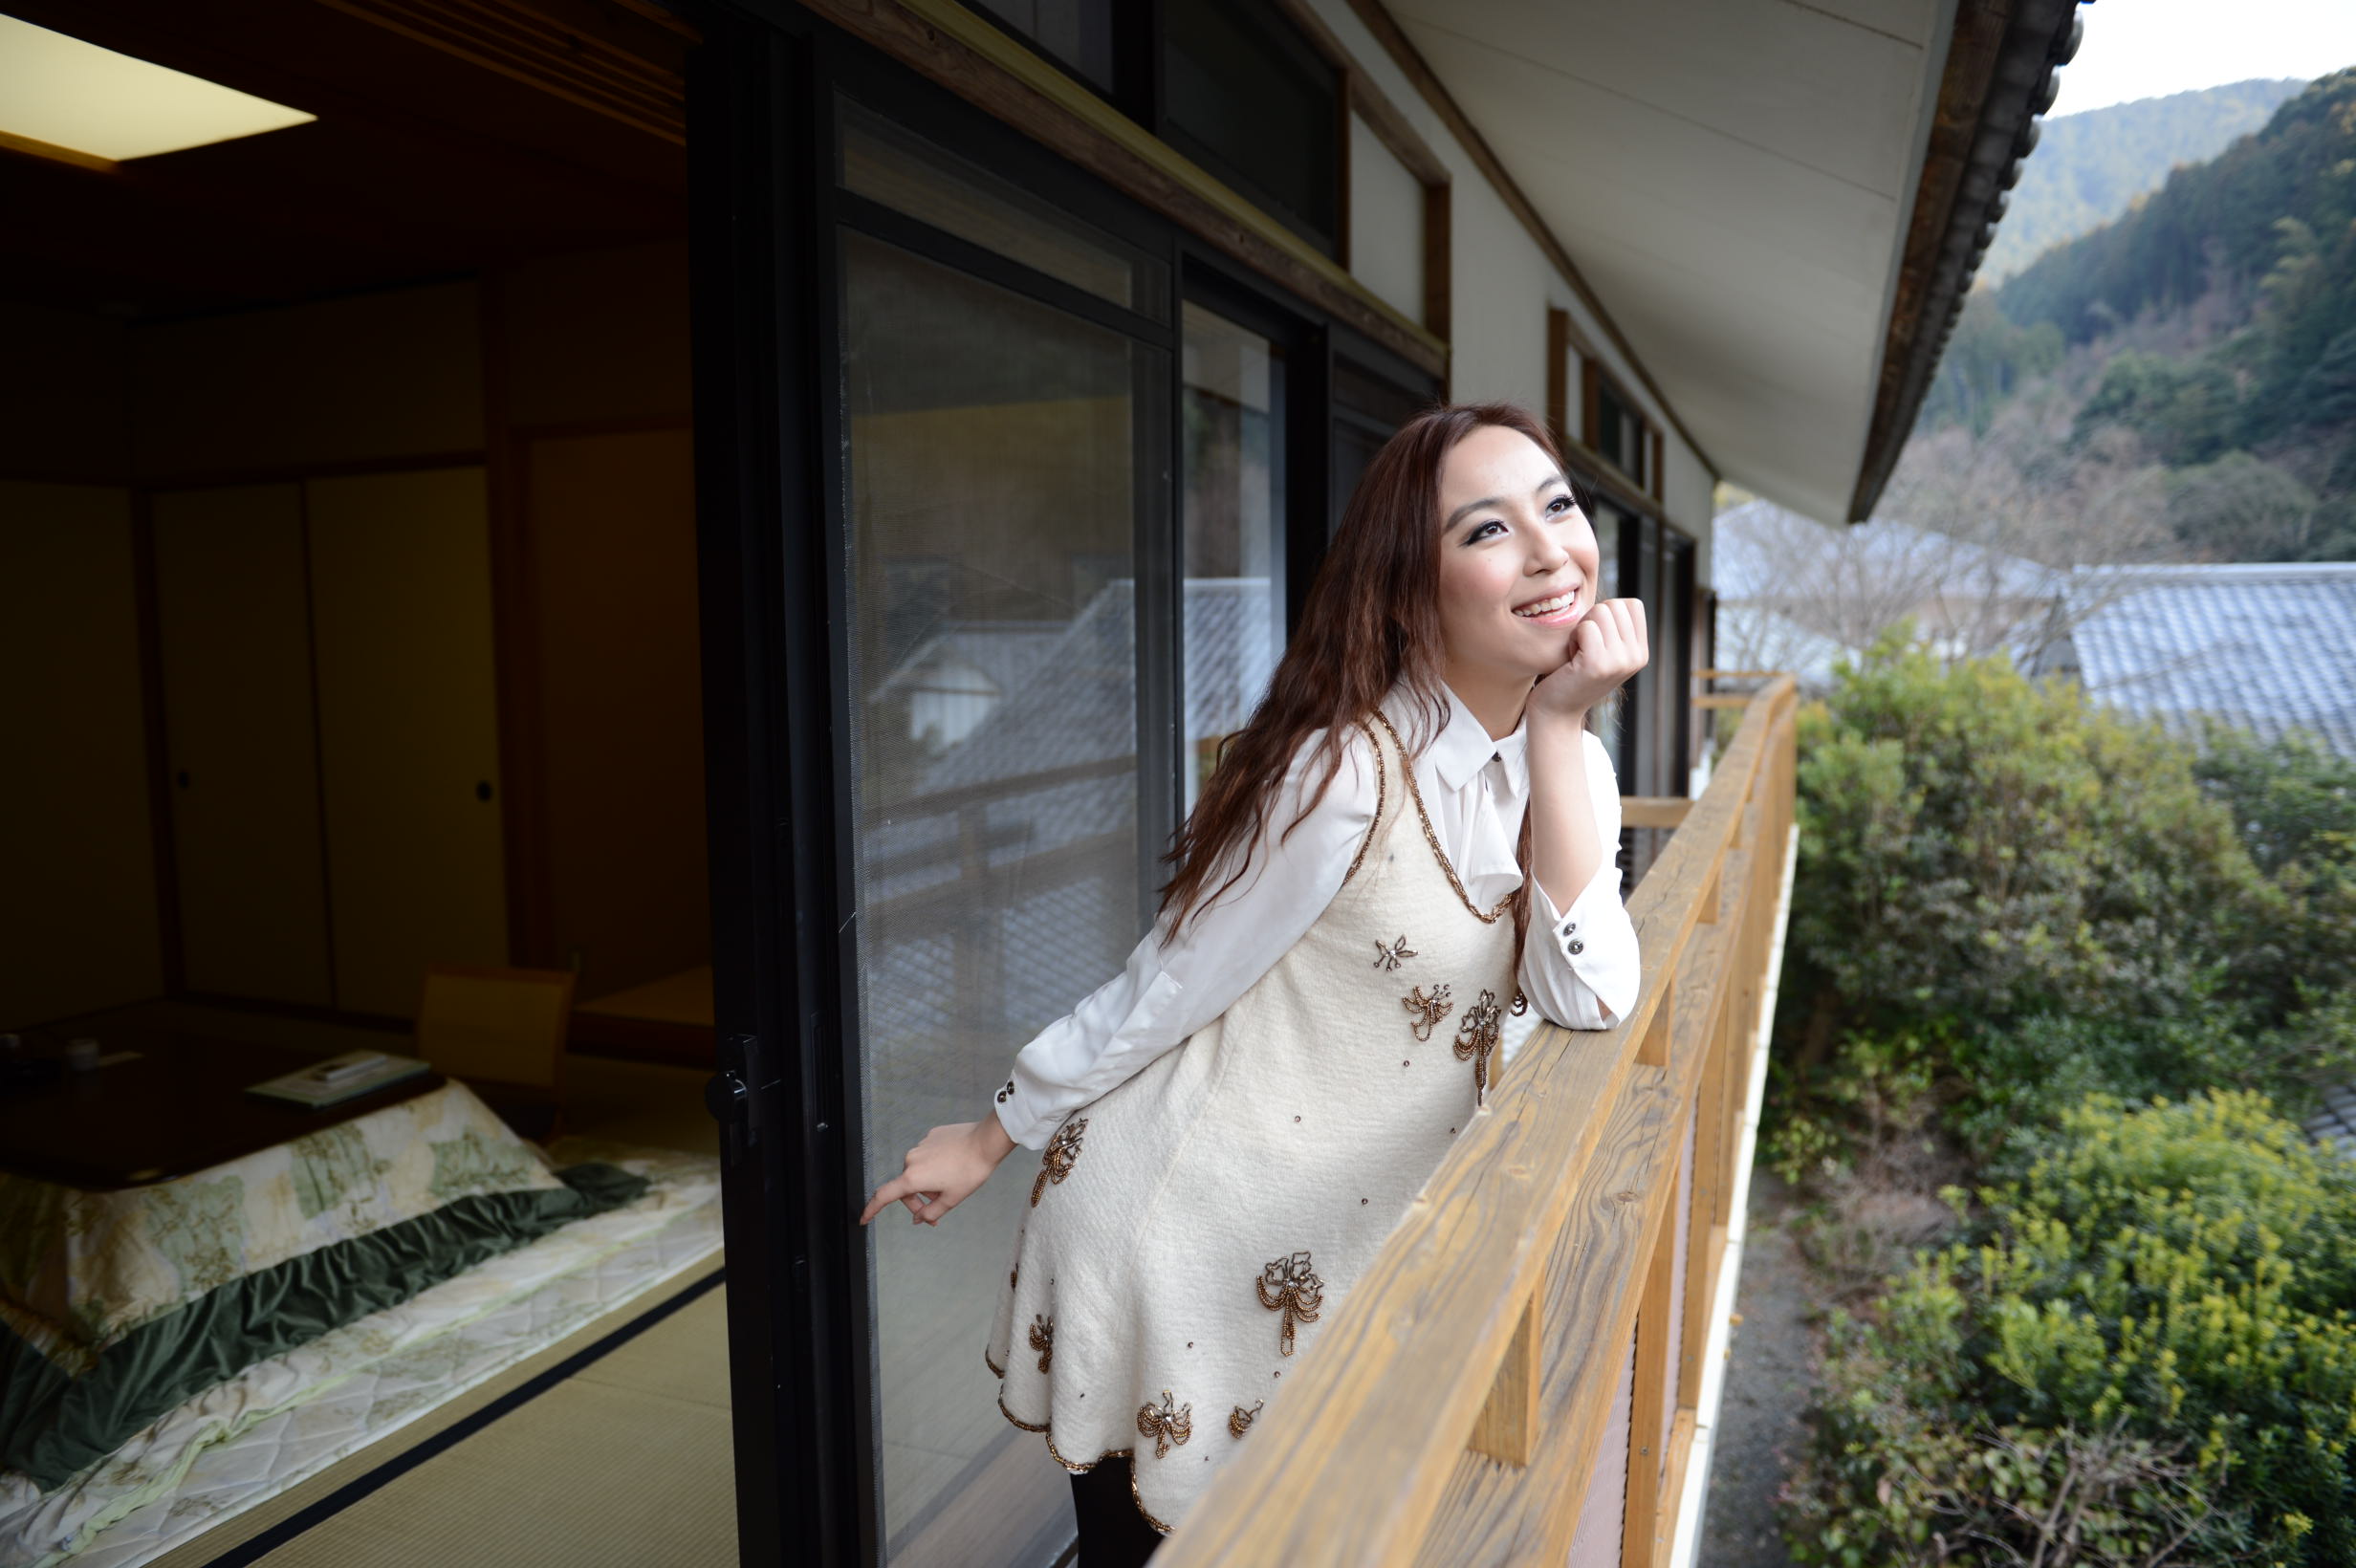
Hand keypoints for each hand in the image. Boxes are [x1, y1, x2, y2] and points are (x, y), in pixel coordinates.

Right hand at [858, 1115, 1016, 1225]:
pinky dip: (936, 1167)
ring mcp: (921, 1145)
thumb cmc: (970, 1171)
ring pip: (919, 1172)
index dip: (872, 1209)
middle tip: (936, 1213)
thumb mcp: (952, 1199)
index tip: (863, 1218)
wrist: (986, 1142)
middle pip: (906, 1187)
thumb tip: (918, 1218)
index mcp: (913, 1177)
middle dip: (918, 1201)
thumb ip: (931, 1212)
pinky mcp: (931, 1136)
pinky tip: (954, 1167)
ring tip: (952, 1185)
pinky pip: (928, 1157)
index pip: (885, 1196)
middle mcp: (911, 1159)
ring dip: (929, 1184)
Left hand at [1531, 597, 1646, 723]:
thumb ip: (1616, 628)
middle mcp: (1636, 657)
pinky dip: (1573, 638)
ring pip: (1600, 612)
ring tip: (1579, 653)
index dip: (1607, 613)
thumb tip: (1617, 602)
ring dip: (1581, 629)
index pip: (1632, 604)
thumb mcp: (1605, 649)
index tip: (1596, 639)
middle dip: (1592, 620)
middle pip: (1615, 605)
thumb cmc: (1574, 672)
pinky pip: (1585, 627)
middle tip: (1584, 647)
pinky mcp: (1598, 665)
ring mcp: (1620, 661)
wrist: (1557, 711)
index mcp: (1641, 652)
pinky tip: (1572, 659)